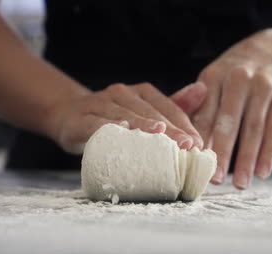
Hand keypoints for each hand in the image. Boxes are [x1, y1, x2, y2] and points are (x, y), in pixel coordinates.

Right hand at [50, 82, 206, 153]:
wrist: (68, 115)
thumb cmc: (114, 118)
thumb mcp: (143, 111)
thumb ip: (173, 105)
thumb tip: (203, 90)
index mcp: (141, 92)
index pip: (168, 108)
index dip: (184, 124)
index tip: (198, 144)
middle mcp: (122, 93)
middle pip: (149, 112)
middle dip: (170, 129)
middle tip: (186, 145)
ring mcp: (100, 104)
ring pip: (125, 115)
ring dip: (143, 125)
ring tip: (160, 134)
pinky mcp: (80, 119)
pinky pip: (95, 123)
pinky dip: (108, 127)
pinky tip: (121, 131)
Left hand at [174, 29, 271, 188]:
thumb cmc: (232, 76)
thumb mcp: (213, 81)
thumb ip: (198, 108)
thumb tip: (184, 143)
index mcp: (214, 76)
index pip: (205, 113)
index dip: (199, 140)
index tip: (192, 163)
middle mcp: (238, 79)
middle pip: (229, 121)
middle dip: (221, 152)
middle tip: (214, 179)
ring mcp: (263, 87)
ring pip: (254, 128)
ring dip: (246, 158)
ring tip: (240, 184)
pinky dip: (269, 152)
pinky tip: (263, 172)